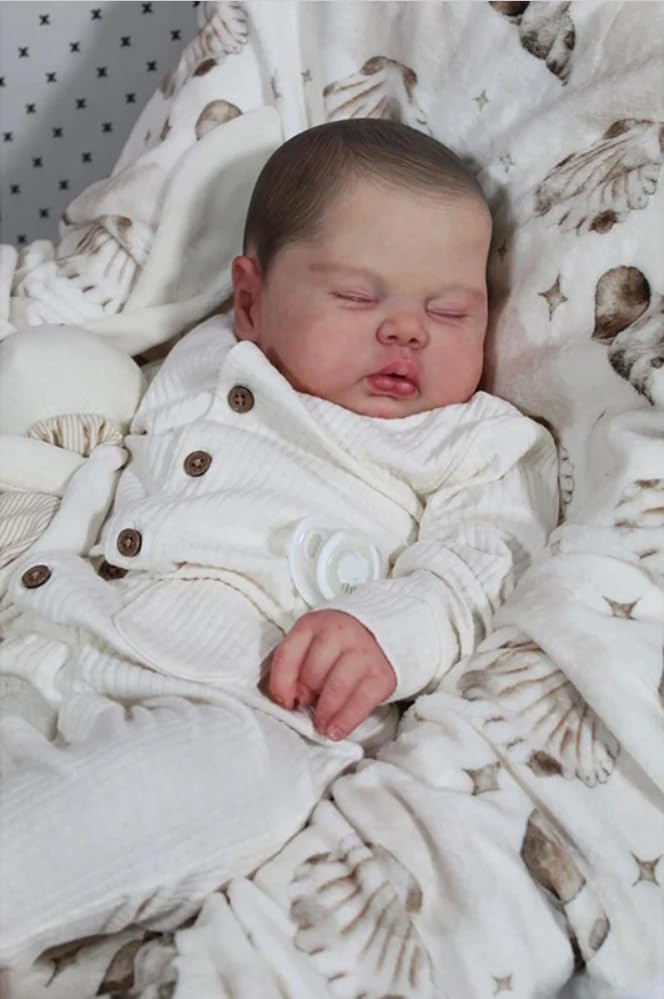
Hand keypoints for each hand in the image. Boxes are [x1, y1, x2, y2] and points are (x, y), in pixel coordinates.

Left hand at [269, 610, 396, 739]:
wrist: (377, 636)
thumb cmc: (333, 648)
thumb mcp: (308, 645)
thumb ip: (293, 667)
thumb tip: (285, 700)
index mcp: (313, 624)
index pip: (288, 655)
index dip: (281, 684)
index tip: (284, 702)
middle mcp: (339, 632)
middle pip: (313, 673)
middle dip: (305, 695)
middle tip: (307, 705)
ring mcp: (364, 651)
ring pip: (336, 686)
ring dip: (324, 712)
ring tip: (320, 725)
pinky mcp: (382, 674)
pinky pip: (361, 701)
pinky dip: (346, 721)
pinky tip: (336, 731)